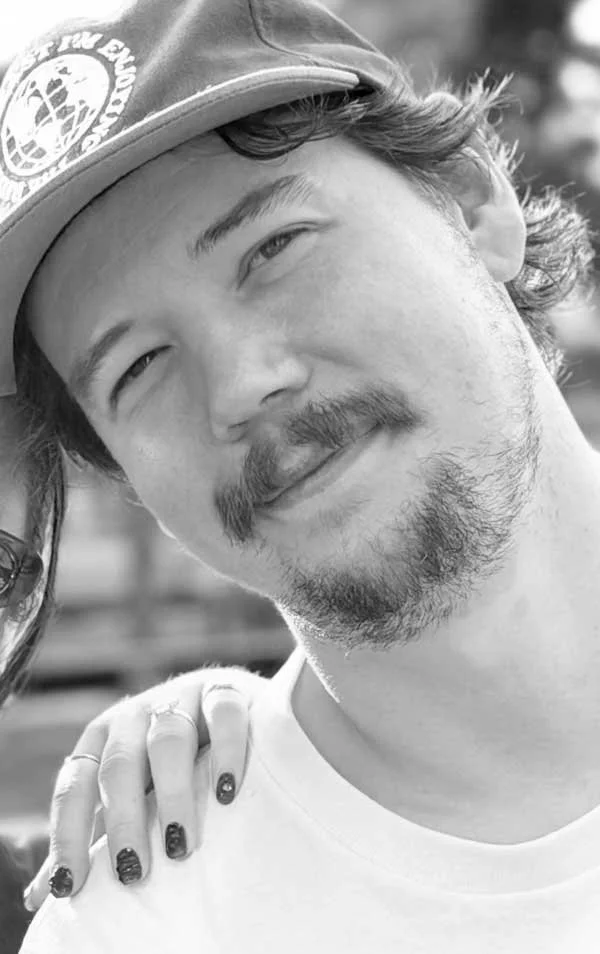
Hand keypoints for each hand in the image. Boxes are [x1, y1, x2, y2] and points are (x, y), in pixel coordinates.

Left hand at [23, 666, 264, 910]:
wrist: (226, 701)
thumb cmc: (166, 762)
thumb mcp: (127, 791)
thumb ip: (90, 835)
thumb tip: (41, 896)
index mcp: (101, 739)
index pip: (74, 786)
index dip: (67, 835)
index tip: (70, 886)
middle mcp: (135, 715)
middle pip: (119, 765)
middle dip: (123, 820)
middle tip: (133, 871)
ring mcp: (180, 698)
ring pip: (169, 740)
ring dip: (173, 794)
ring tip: (180, 845)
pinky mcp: (225, 691)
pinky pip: (224, 715)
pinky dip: (225, 753)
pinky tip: (225, 794)